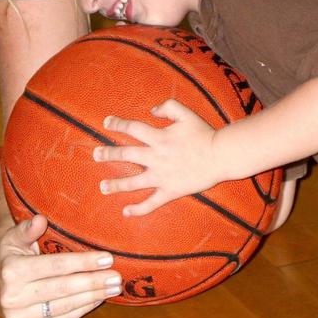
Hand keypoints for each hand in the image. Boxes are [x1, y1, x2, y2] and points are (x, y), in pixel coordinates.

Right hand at [0, 212, 123, 317]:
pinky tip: (97, 300)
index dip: (83, 262)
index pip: (55, 266)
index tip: (107, 258)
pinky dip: (81, 310)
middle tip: (116, 276)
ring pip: (64, 306)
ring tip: (113, 288)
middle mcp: (11, 298)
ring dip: (92, 297)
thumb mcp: (14, 237)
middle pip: (63, 288)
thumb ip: (27, 229)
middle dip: (93, 281)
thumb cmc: (10, 255)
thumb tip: (40, 220)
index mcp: (10, 271)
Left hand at [97, 100, 225, 216]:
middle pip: (126, 154)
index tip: (106, 123)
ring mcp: (162, 176)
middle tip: (95, 154)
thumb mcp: (187, 114)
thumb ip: (168, 106)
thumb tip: (151, 110)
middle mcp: (156, 157)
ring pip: (133, 182)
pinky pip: (151, 203)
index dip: (117, 124)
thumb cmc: (205, 134)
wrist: (221, 156)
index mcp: (159, 137)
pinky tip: (125, 211)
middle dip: (108, 154)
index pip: (132, 129)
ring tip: (103, 187)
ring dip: (116, 184)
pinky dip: (138, 209)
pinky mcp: (170, 191)